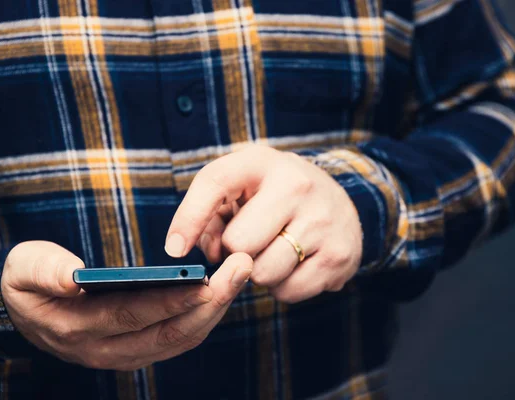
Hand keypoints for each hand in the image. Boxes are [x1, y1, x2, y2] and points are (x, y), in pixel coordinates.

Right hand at [1, 241, 251, 369]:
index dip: (173, 299)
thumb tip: (74, 276)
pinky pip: (179, 340)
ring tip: (240, 275)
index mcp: (78, 327)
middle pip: (170, 332)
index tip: (208, 278)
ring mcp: (125, 355)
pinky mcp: (138, 351)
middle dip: (212, 302)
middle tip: (242, 267)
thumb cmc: (27, 283)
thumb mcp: (23, 268)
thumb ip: (45, 270)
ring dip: (215, 309)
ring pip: (181, 340)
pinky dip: (204, 317)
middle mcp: (106, 350)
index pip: (135, 315)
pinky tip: (223, 291)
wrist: (24, 312)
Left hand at [165, 145, 361, 303]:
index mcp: (263, 162)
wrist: (338, 200)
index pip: (215, 184)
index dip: (188, 219)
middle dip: (235, 251)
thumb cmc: (274, 195)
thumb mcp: (242, 186)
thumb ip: (212, 214)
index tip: (174, 250)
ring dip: (259, 271)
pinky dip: (283, 286)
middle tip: (250, 240)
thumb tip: (213, 254)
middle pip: (239, 244)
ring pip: (263, 273)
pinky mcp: (340, 254)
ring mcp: (323, 220)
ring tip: (274, 250)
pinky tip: (294, 263)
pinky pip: (289, 292)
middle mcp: (297, 185)